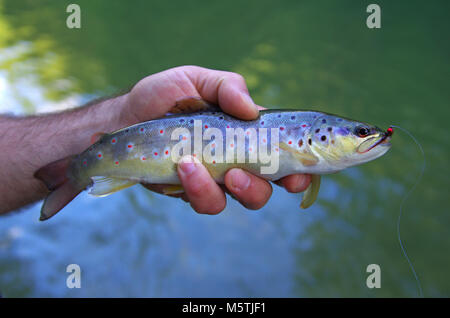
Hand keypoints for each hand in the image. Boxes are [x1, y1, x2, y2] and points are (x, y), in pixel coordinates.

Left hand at [120, 66, 310, 213]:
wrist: (125, 118)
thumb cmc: (164, 95)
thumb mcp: (197, 79)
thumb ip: (227, 87)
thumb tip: (251, 110)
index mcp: (246, 133)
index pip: (282, 154)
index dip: (298, 169)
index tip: (300, 174)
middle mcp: (236, 159)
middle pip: (266, 186)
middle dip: (261, 187)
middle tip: (240, 174)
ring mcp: (215, 179)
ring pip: (238, 199)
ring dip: (229, 189)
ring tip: (201, 166)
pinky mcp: (192, 192)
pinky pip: (206, 202)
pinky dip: (199, 188)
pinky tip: (183, 167)